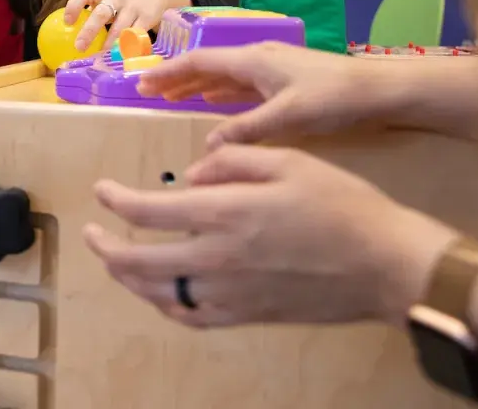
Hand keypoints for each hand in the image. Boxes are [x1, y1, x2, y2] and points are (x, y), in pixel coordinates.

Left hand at [62, 0, 191, 49]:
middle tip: (79, 47)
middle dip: (89, 30)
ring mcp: (133, 8)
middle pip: (101, 13)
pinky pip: (136, 35)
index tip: (67, 21)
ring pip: (120, 27)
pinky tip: (122, 56)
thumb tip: (69, 33)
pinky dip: (129, 46)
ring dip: (109, 43)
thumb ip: (94, 9)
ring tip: (101, 55)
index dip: (73, 6)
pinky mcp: (148, 18)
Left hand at [82, 144, 455, 328]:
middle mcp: (219, 257)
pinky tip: (162, 294)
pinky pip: (193, 317)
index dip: (116, 200)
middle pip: (140, 261)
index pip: (148, 211)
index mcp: (226, 212)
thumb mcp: (289, 160)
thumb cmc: (342, 205)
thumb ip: (232, 163)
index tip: (103, 191)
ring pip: (160, 294)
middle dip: (106, 247)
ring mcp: (232, 292)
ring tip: (116, 262)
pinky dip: (167, 305)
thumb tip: (191, 174)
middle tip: (91, 234)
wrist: (386, 264)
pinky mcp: (249, 315)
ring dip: (129, 279)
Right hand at [132, 41, 393, 148]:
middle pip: (207, 65)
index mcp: (253, 60)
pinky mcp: (285, 79)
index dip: (168, 73)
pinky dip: (220, 92)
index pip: (199, 62)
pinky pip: (240, 83)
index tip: (140, 84)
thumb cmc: (333, 99)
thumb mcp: (287, 117)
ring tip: (173, 98)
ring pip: (224, 74)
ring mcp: (272, 67)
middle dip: (175, 78)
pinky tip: (215, 102)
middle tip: (146, 92)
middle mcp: (258, 58)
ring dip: (196, 84)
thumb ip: (246, 130)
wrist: (379, 90)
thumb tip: (208, 146)